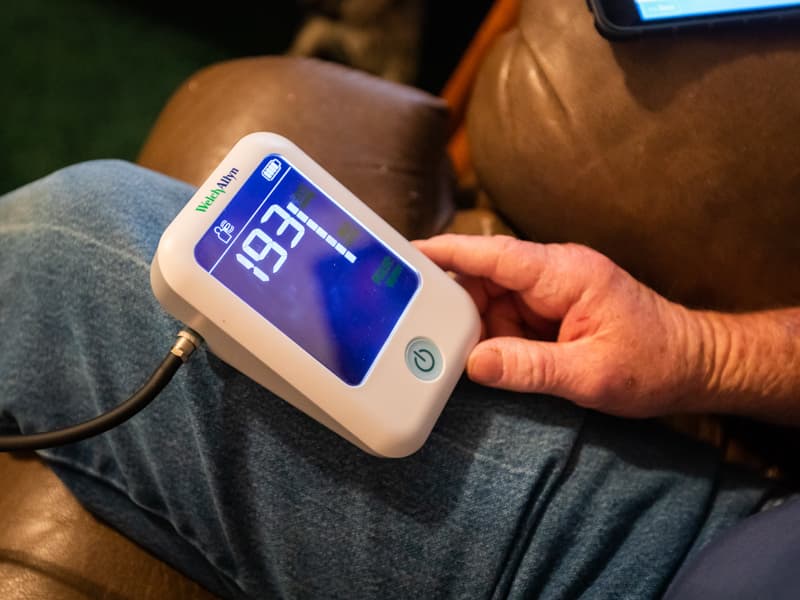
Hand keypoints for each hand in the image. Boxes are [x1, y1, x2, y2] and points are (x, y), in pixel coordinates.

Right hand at [414, 234, 705, 418]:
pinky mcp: (551, 310)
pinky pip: (506, 317)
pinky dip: (493, 338)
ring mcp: (551, 291)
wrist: (696, 364)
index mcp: (564, 274)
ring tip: (462, 357)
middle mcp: (553, 274)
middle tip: (423, 334)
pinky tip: (489, 360)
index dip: (445, 253)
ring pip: (490, 300)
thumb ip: (528, 368)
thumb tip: (472, 363)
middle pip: (482, 277)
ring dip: (475, 329)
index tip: (404, 254)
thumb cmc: (654, 363)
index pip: (492, 254)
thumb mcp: (589, 374)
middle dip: (453, 306)